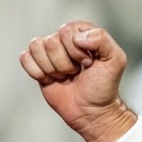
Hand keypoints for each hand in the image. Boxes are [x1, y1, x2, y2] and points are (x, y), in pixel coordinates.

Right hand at [19, 21, 135, 141]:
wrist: (92, 111)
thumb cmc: (104, 87)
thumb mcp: (116, 61)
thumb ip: (103, 40)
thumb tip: (76, 37)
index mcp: (83, 34)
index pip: (68, 30)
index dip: (77, 49)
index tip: (89, 62)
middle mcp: (65, 40)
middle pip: (51, 41)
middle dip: (65, 63)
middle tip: (77, 72)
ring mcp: (50, 52)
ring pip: (36, 47)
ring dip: (53, 68)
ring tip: (66, 76)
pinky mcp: (38, 65)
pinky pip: (25, 58)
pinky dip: (37, 72)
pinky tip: (51, 80)